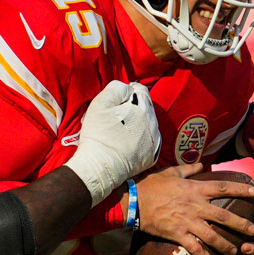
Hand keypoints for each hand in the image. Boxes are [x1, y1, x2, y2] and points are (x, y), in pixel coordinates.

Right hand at [64, 80, 160, 203]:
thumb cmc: (99, 134)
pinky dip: (140, 138)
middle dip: (134, 107)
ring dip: (138, 123)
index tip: (118, 98)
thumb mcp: (101, 102)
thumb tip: (127, 88)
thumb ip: (117, 88)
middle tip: (117, 114)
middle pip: (146, 107)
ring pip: (149, 124)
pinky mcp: (152, 156)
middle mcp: (154, 123)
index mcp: (143, 108)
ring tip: (121, 129)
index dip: (129, 91)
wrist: (101, 166)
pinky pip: (148, 141)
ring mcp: (155, 141)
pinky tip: (127, 141)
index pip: (141, 90)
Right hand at [136, 163, 253, 254]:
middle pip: (224, 216)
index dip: (241, 189)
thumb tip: (201, 164)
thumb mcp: (171, 172)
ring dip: (226, 245)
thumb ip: (188, 169)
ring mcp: (187, 221)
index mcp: (195, 189)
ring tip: (236, 252)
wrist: (134, 200)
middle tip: (253, 231)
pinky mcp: (177, 234)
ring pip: (213, 236)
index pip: (223, 187)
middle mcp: (195, 206)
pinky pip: (194, 248)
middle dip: (241, 224)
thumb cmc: (151, 184)